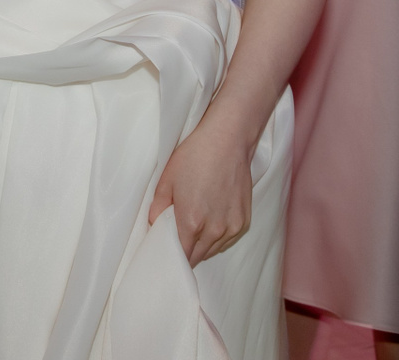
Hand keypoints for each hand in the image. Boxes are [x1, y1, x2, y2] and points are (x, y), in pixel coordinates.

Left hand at [148, 120, 251, 265]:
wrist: (226, 142)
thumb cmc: (195, 157)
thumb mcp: (167, 181)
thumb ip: (157, 209)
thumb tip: (155, 225)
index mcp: (192, 222)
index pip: (182, 255)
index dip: (173, 254)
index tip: (167, 249)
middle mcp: (214, 230)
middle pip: (198, 256)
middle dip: (187, 251)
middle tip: (179, 239)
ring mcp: (232, 227)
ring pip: (214, 250)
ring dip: (203, 246)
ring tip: (195, 229)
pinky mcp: (244, 221)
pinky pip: (228, 240)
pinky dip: (219, 238)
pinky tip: (211, 223)